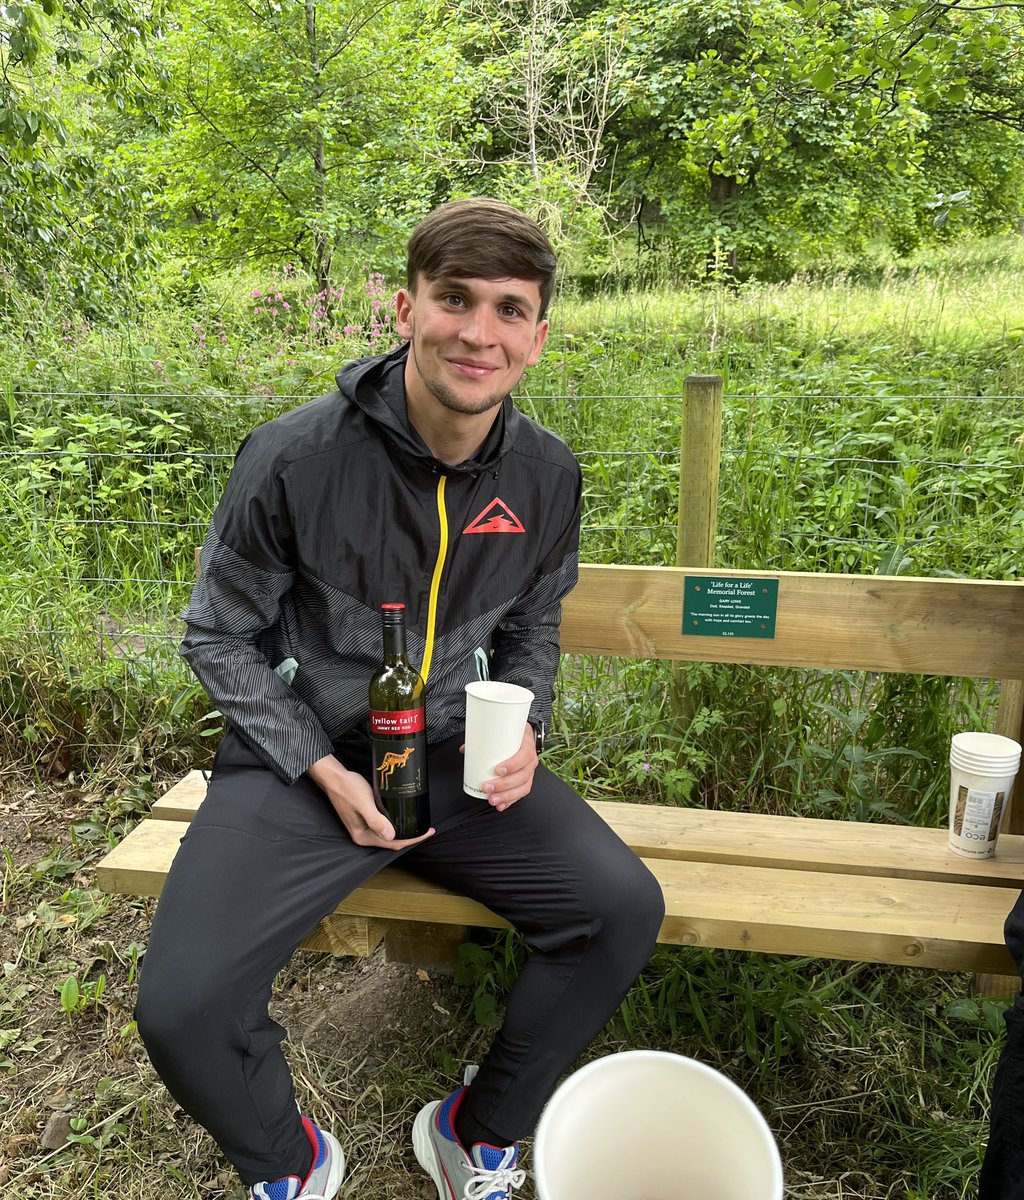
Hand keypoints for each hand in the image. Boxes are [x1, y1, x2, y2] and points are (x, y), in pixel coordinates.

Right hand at [307, 755, 434, 848]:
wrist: (335, 778)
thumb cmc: (348, 789)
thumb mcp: (364, 804)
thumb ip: (376, 821)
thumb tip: (391, 836)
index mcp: (363, 837)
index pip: (393, 843)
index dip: (412, 840)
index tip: (427, 832)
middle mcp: (363, 835)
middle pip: (392, 841)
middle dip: (411, 837)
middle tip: (427, 829)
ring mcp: (364, 828)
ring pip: (389, 834)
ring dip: (404, 831)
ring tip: (420, 825)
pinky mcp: (366, 819)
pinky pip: (385, 825)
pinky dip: (396, 824)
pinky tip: (404, 818)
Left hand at [462, 724, 537, 812]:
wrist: (523, 736)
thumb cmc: (512, 735)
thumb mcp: (501, 733)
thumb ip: (483, 739)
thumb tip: (464, 750)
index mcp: (527, 745)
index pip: (524, 756)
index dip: (512, 765)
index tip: (497, 770)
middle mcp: (530, 760)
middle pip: (522, 775)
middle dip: (504, 785)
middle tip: (487, 787)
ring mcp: (529, 772)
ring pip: (523, 787)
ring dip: (506, 796)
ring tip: (492, 799)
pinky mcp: (525, 781)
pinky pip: (521, 793)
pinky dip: (510, 801)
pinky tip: (501, 805)